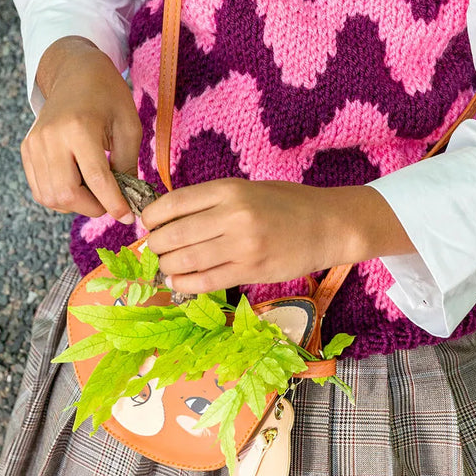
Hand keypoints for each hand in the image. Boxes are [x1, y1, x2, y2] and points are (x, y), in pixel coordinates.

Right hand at [20, 37, 143, 224]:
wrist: (74, 72)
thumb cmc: (107, 95)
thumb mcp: (129, 124)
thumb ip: (128, 164)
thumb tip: (127, 201)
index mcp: (80, 127)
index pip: (97, 178)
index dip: (114, 203)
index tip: (128, 216)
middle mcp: (51, 137)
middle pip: (67, 194)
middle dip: (93, 207)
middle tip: (110, 201)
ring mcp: (34, 144)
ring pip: (51, 197)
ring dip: (76, 204)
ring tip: (95, 191)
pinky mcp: (26, 149)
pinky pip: (40, 189)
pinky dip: (60, 197)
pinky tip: (78, 184)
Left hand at [140, 178, 416, 293]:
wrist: (327, 224)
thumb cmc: (285, 203)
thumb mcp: (246, 189)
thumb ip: (211, 202)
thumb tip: (168, 218)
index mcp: (227, 189)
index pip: (171, 204)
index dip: (151, 218)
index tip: (147, 225)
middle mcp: (232, 215)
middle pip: (173, 236)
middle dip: (155, 247)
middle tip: (154, 251)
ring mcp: (242, 245)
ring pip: (185, 262)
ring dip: (167, 269)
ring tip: (166, 269)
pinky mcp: (251, 270)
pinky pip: (206, 281)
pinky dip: (185, 286)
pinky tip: (179, 284)